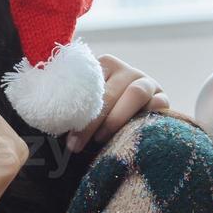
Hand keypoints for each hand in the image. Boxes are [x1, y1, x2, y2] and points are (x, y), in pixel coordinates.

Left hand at [65, 54, 193, 153]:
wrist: (137, 118)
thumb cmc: (103, 115)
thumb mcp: (88, 106)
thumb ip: (74, 107)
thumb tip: (49, 124)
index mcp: (104, 66)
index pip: (88, 81)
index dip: (75, 107)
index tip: (63, 132)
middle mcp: (127, 70)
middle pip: (109, 92)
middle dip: (90, 122)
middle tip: (75, 146)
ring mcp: (147, 82)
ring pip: (135, 93)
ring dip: (116, 119)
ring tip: (101, 140)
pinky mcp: (163, 97)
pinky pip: (158, 104)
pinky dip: (146, 118)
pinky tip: (131, 134)